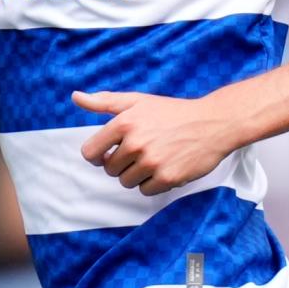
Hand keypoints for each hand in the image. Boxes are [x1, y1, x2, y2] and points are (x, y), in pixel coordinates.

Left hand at [73, 91, 240, 195]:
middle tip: (141, 151)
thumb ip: (104, 101)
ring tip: (155, 158)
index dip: (98, 155)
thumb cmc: (172, 112)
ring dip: (137, 174)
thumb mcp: (138, 101)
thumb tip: (75, 97)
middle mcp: (136, 143)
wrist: (212, 123)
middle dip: (122, 164)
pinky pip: (145, 190)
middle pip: (110, 169)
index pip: (90, 152)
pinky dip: (153, 183)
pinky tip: (165, 167)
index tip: (110, 152)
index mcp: (125, 122)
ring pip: (126, 182)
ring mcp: (152, 162)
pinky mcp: (168, 178)